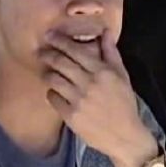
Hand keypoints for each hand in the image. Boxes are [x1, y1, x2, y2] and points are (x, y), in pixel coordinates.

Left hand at [42, 29, 157, 166]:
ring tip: (47, 72)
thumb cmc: (124, 103)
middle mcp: (89, 84)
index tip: (49, 35)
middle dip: (47, 54)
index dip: (59, 41)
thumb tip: (105, 31)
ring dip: (47, 73)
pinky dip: (51, 92)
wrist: (125, 136)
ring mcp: (78, 100)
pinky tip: (56, 92)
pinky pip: (52, 97)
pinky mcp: (70, 115)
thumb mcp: (122, 76)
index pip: (75, 50)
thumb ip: (111, 52)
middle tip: (40, 51)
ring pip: (53, 79)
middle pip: (60, 62)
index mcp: (103, 72)